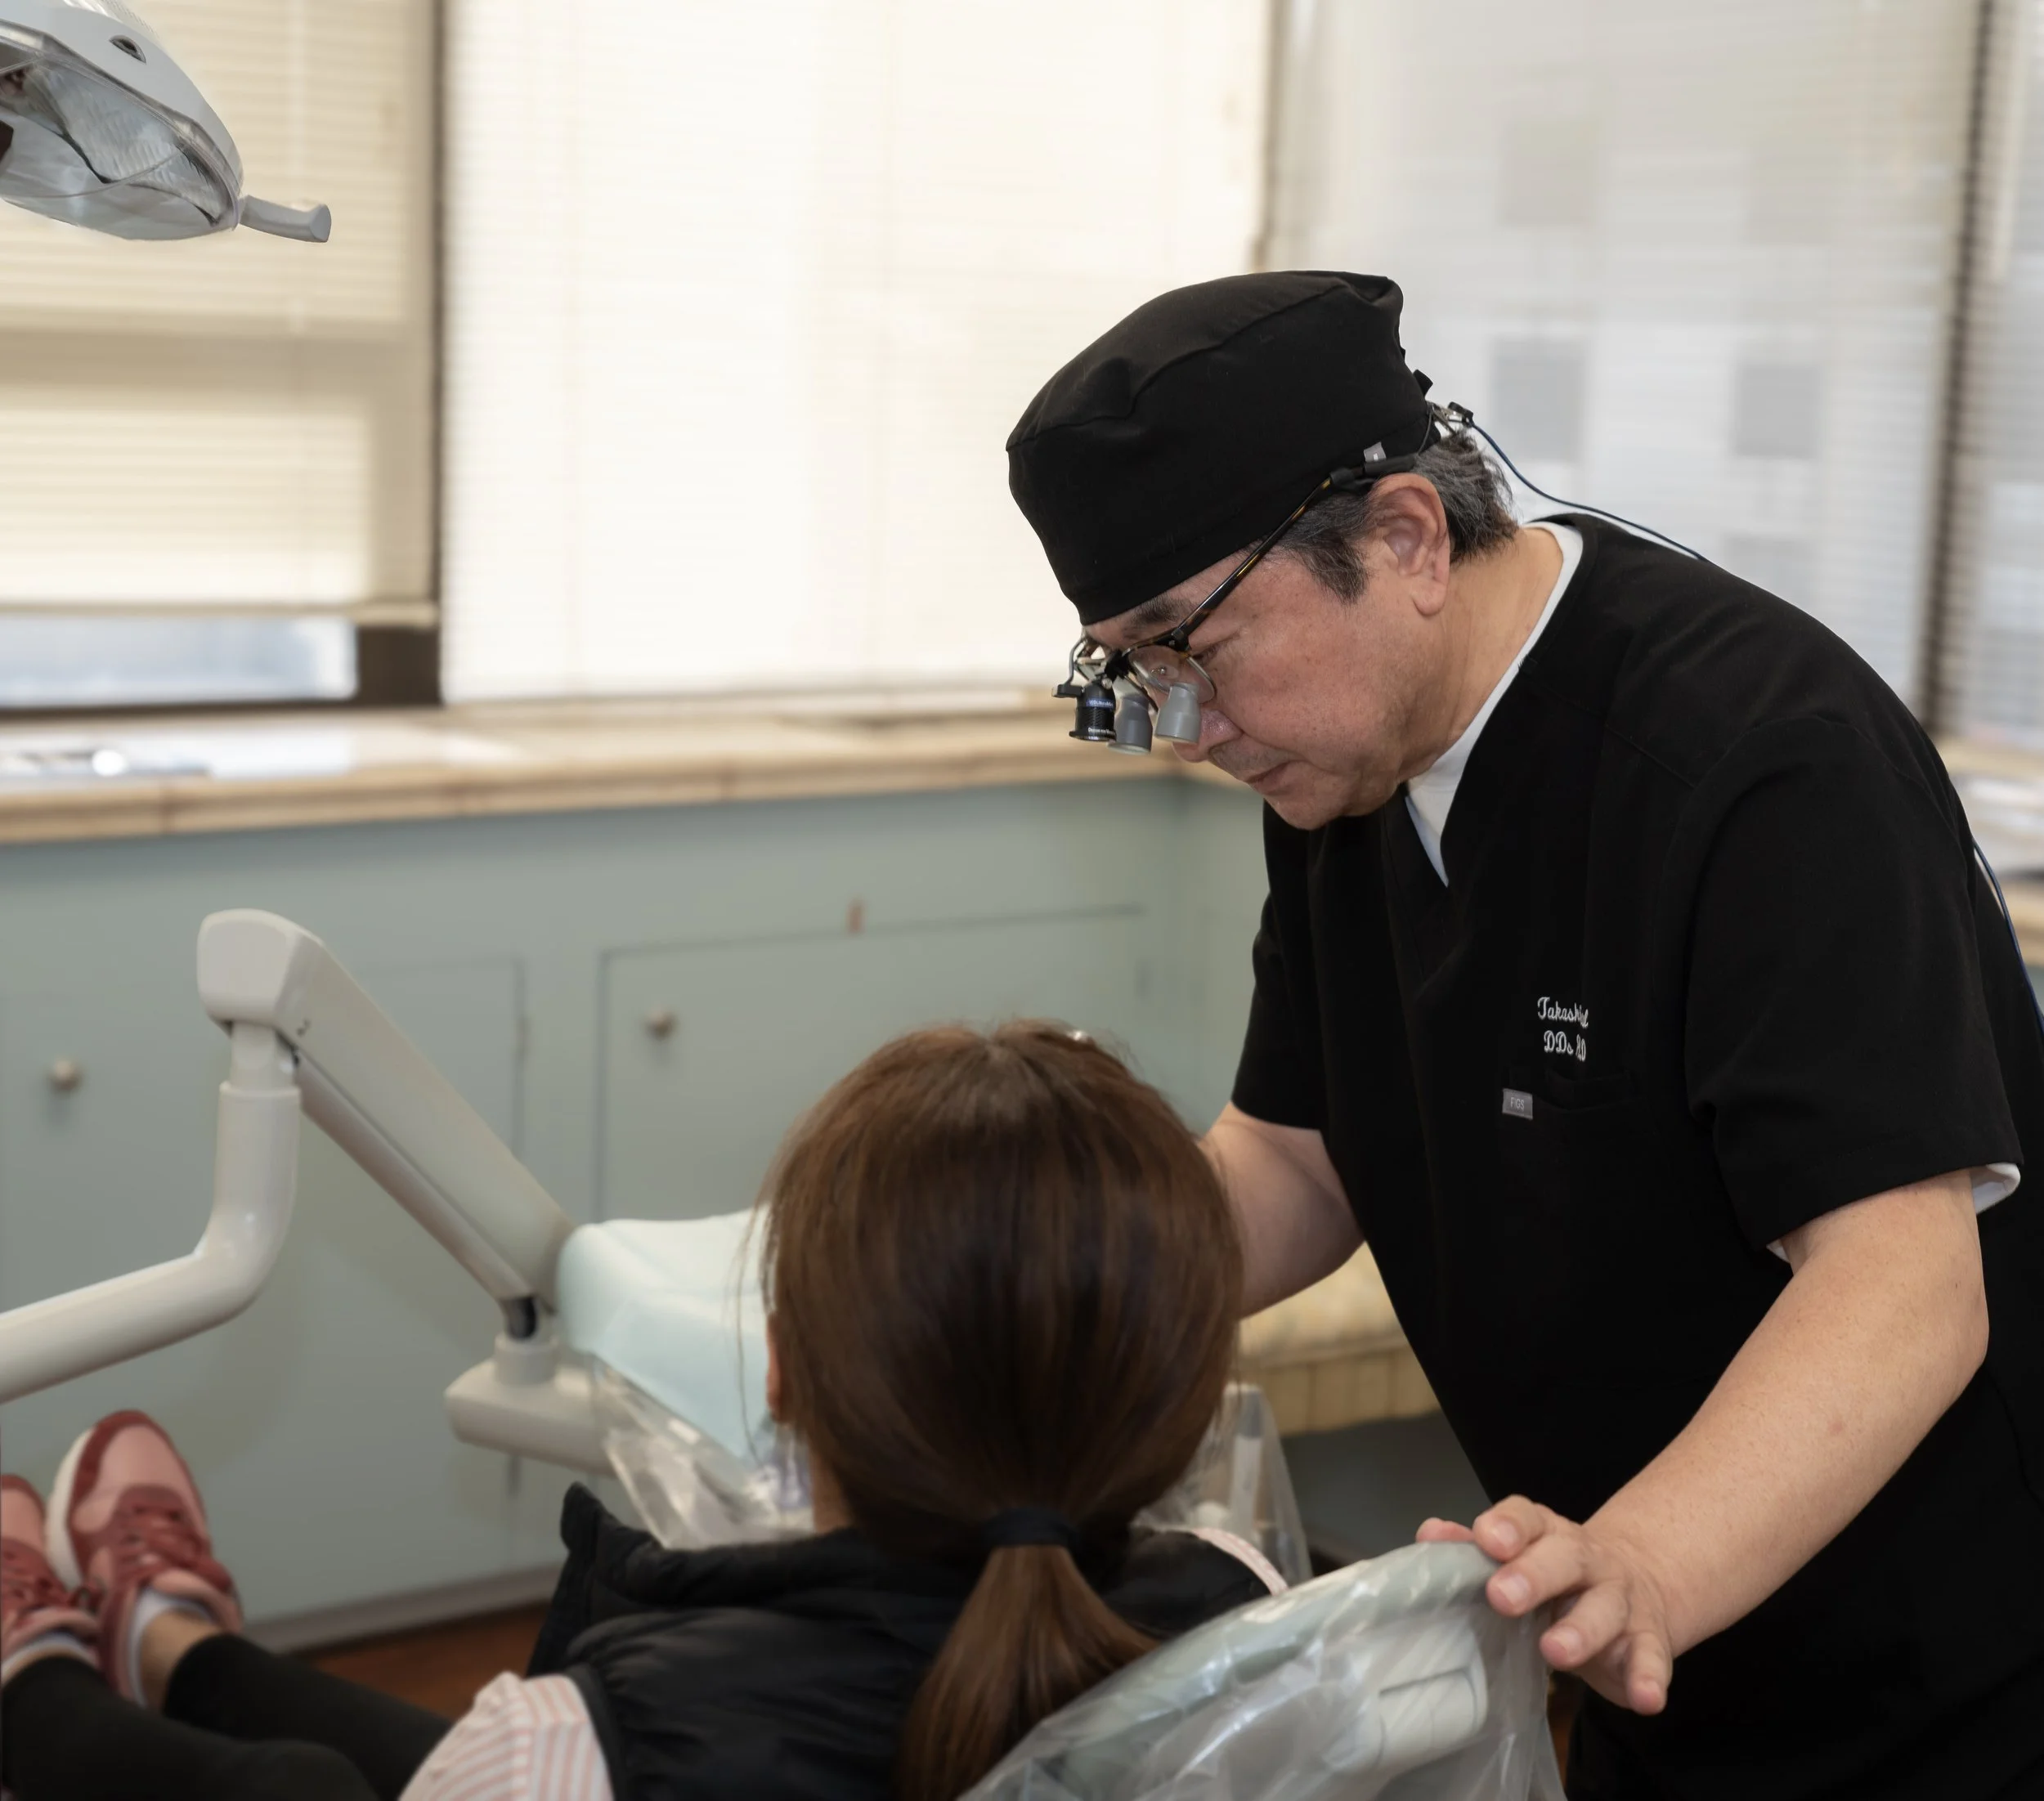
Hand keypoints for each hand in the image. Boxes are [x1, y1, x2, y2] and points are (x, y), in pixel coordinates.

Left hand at [1417, 1498, 1676, 1713]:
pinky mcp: (1647, 1640)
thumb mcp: (1517, 1557)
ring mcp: (1619, 1599)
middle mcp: (1587, 1560)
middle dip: (1533, 1575)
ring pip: (1605, 1608)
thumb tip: (1430, 1535)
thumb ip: (1472, 1549)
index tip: (1488, 1540)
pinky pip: (1652, 1657)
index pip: (1527, 1517)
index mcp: (1546, 1535)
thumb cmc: (1555, 1575)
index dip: (1507, 1525)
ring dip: (1581, 1630)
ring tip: (1555, 1653)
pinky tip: (1645, 1698)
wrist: (1636, 1584)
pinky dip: (1650, 1678)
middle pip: (1564, 1559)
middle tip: (1501, 1597)